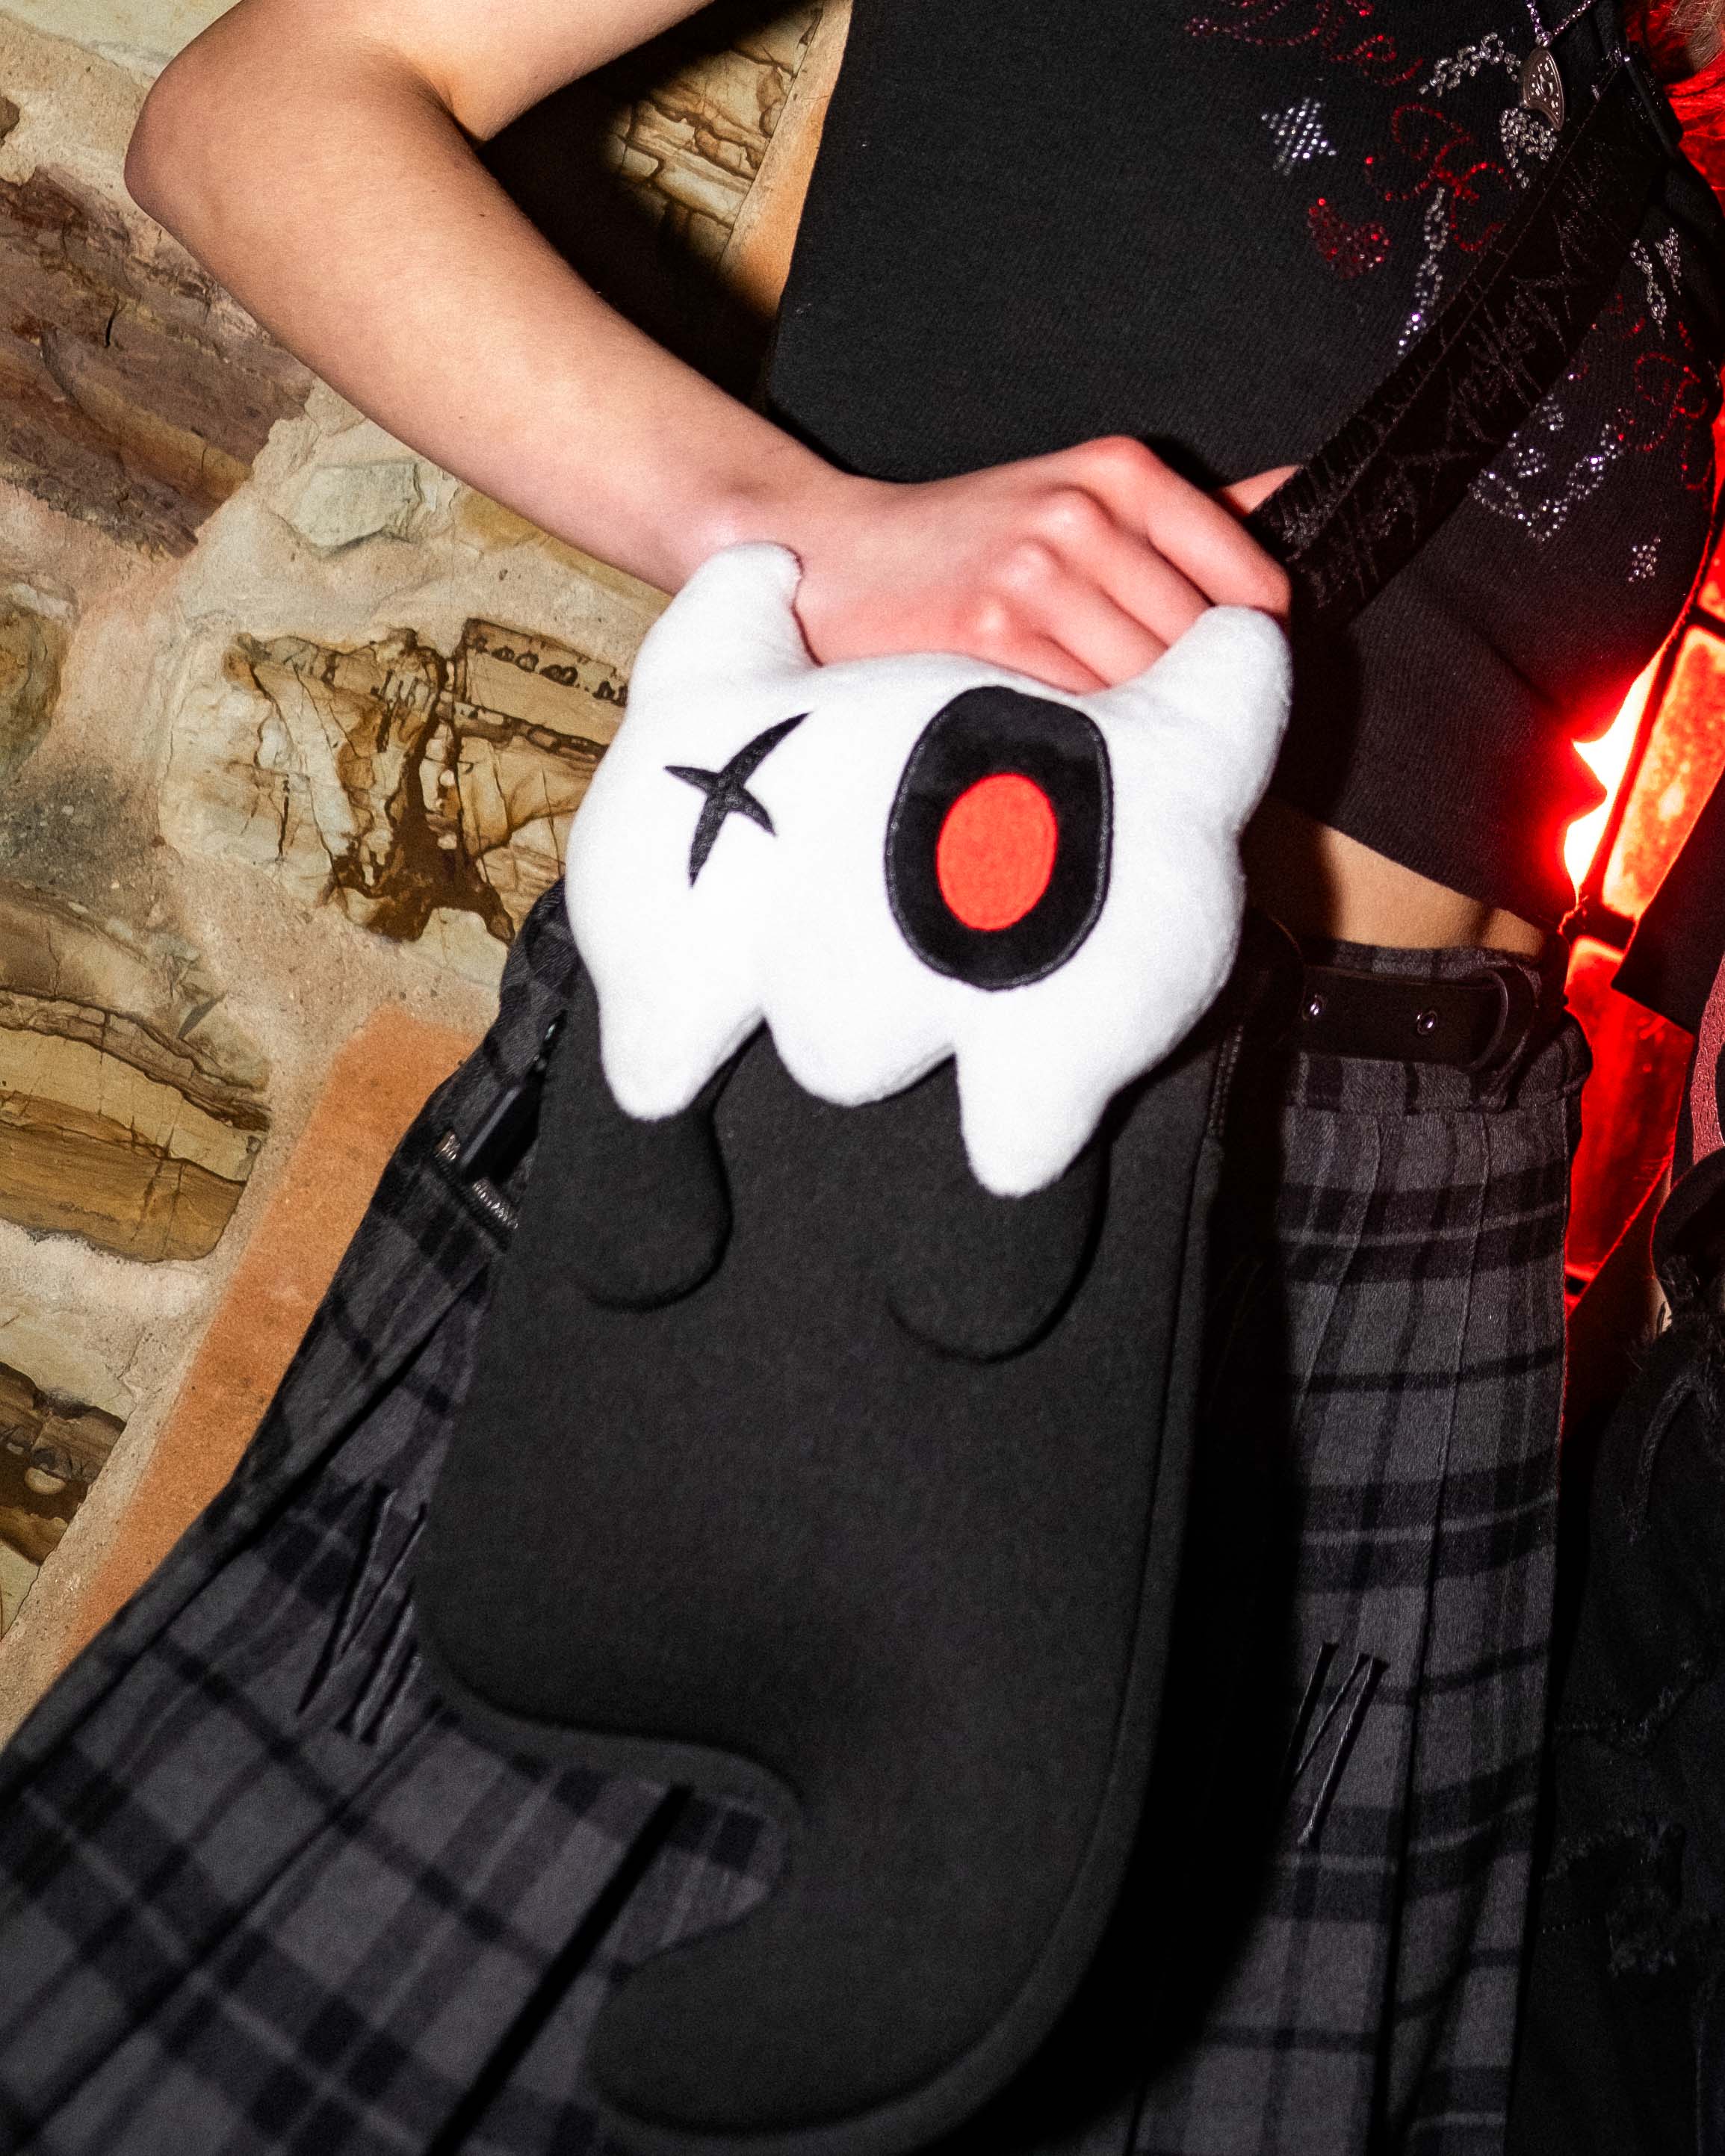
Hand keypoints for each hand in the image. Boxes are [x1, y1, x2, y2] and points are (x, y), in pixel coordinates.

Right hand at [776, 438, 1295, 694]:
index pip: (1250, 586)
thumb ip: (1199, 510)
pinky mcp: (990, 633)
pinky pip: (1081, 710)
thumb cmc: (970, 541)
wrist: (840, 559)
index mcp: (1122, 474)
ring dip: (1135, 728)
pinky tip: (1058, 735)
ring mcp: (1035, 573)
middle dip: (1190, 701)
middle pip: (1200, 648)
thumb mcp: (1086, 498)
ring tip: (1103, 734)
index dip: (1249, 654)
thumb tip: (1303, 488)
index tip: (1221, 683)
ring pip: (1144, 685)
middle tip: (1156, 725)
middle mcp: (1083, 515)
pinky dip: (1080, 737)